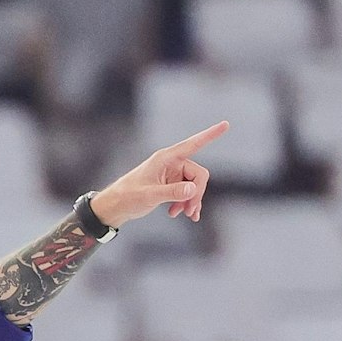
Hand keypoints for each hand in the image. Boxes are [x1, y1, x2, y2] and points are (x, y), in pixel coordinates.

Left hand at [90, 121, 227, 227]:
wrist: (115, 207)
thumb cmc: (127, 197)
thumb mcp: (149, 196)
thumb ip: (171, 192)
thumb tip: (193, 189)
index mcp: (165, 158)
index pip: (192, 145)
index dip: (210, 135)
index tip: (226, 124)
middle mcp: (171, 163)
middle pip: (199, 175)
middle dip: (197, 193)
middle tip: (189, 212)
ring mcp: (172, 174)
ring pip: (195, 185)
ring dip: (192, 201)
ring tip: (185, 215)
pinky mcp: (171, 184)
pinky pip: (188, 191)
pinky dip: (188, 203)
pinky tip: (183, 214)